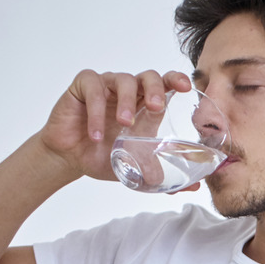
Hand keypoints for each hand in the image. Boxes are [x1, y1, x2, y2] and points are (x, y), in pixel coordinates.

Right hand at [39, 69, 191, 181]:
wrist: (69, 159)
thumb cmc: (103, 155)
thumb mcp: (136, 166)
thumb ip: (162, 172)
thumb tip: (195, 186)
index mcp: (144, 104)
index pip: (165, 83)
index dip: (176, 80)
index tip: (185, 86)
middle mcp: (128, 91)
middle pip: (148, 76)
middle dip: (155, 89)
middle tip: (154, 108)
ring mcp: (106, 86)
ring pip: (123, 79)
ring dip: (126, 102)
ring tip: (124, 124)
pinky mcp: (82, 86)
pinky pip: (93, 89)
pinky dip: (96, 111)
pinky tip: (95, 134)